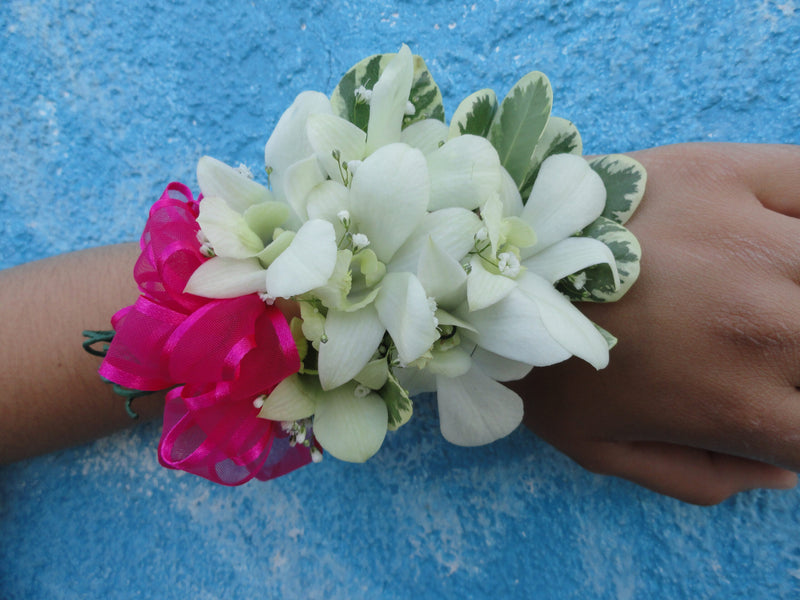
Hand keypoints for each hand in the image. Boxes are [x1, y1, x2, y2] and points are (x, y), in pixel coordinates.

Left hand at [512, 143, 799, 503]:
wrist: (482, 270)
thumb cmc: (538, 367)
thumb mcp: (602, 451)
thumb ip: (700, 477)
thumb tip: (782, 474)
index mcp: (743, 405)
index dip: (797, 420)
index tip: (772, 397)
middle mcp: (773, 327)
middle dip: (797, 355)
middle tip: (757, 341)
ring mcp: (758, 243)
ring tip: (764, 294)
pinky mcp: (728, 173)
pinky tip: (779, 233)